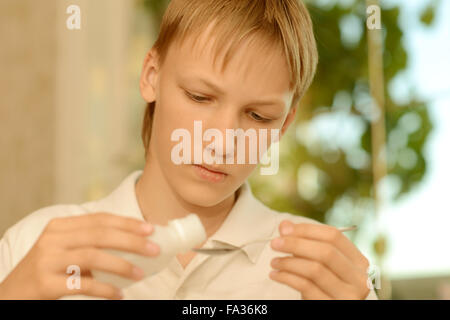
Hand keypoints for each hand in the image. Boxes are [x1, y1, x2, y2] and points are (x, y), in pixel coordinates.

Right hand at [0, 212, 159, 299]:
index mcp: (60, 226)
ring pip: (93, 257)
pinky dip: (105, 290)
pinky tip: (119, 294)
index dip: (127, 223)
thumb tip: (134, 244)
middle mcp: (53, 238)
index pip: (100, 219)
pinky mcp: (45, 283)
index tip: (150, 228)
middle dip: (131, 241)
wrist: (10, 295)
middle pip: (100, 235)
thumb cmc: (47, 271)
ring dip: (121, 265)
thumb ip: (91, 244)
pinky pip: (82, 285)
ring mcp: (47, 260)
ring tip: (140, 274)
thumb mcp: (65, 250)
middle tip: (154, 249)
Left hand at [269, 220, 370, 299]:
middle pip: (326, 252)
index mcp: (358, 261)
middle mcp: (359, 278)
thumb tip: (285, 225)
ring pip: (315, 270)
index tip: (284, 230)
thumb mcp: (317, 264)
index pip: (334, 236)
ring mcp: (348, 295)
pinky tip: (276, 275)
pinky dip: (287, 278)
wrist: (327, 311)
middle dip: (296, 244)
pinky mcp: (332, 306)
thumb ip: (303, 243)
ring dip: (289, 263)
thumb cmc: (323, 286)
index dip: (307, 230)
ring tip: (274, 262)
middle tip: (275, 243)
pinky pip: (306, 287)